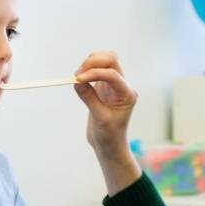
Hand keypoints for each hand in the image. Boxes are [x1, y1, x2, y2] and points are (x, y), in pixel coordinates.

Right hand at [74, 51, 141, 194]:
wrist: (109, 145)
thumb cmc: (109, 136)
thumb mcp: (100, 118)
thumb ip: (89, 98)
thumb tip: (77, 81)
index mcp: (128, 94)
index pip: (112, 74)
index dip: (94, 73)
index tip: (78, 80)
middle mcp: (122, 86)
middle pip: (111, 60)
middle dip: (93, 62)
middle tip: (77, 75)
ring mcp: (113, 85)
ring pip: (104, 61)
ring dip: (89, 63)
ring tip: (77, 77)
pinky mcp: (103, 86)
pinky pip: (95, 70)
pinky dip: (86, 70)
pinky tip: (78, 80)